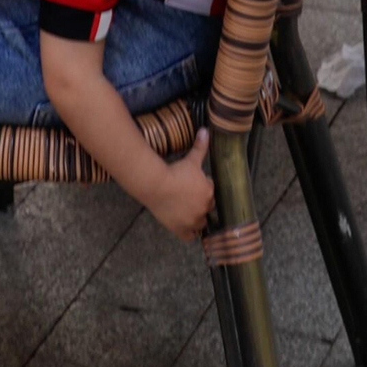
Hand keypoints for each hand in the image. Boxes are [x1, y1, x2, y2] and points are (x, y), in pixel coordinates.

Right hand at [152, 128, 215, 243]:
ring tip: (188, 210)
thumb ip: (200, 146)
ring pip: (201, 222)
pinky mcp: (181, 229)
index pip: (210, 191)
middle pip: (207, 207)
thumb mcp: (190, 159)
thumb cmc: (175, 171)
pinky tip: (186, 226)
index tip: (194, 183)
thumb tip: (206, 130)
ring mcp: (193, 221)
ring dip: (197, 217)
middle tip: (189, 195)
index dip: (203, 187)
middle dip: (201, 201)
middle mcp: (204, 209)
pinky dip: (190, 232)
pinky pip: (191, 236)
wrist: (156, 185)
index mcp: (209, 192)